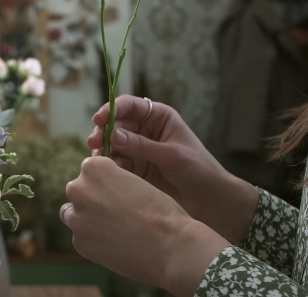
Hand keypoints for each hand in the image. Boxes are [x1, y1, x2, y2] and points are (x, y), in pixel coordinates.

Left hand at [62, 157, 228, 296]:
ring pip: (73, 214)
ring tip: (113, 228)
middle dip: (92, 199)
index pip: (90, 169)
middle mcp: (78, 189)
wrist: (171, 246)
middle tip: (116, 212)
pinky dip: (93, 240)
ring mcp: (76, 217)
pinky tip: (115, 244)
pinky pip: (81, 237)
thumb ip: (111, 181)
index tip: (118, 192)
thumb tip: (99, 191)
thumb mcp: (135, 180)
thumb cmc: (160, 210)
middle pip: (79, 191)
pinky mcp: (79, 242)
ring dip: (87, 218)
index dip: (105, 181)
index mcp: (93, 167)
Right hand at [88, 95, 258, 244]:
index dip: (112, 109)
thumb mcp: (172, 155)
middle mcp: (146, 131)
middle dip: (103, 132)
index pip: (130, 106)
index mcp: (159, 118)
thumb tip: (113, 134)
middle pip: (116, 124)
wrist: (213, 202)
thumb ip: (142, 145)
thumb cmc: (200, 170)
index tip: (100, 119)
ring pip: (112, 145)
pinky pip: (116, 164)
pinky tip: (108, 173)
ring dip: (103, 151)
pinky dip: (110, 167)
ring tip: (100, 161)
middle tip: (94, 143)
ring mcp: (139, 151)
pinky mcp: (135, 170)